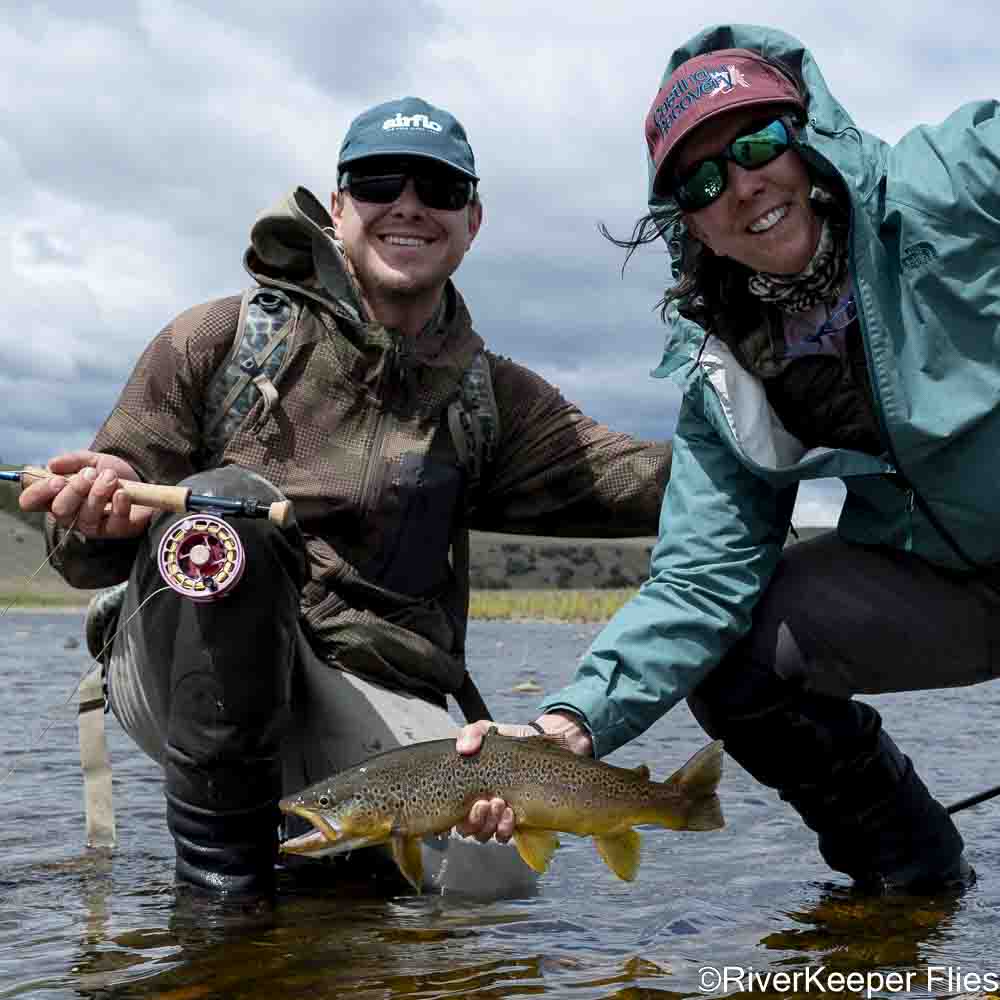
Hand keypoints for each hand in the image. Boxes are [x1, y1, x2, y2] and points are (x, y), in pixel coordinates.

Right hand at [19, 451, 152, 538]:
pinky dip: (119, 505)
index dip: (38, 492)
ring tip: (111, 477)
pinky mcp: (115, 531)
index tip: (56, 479)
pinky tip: (123, 493)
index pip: (31, 501)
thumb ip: (73, 460)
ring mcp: (92, 525)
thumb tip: (51, 464)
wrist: (145, 483)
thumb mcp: (92, 461)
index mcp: (57, 497)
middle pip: (59, 510)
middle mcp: (70, 515)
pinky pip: (113, 522)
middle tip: (90, 475)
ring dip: (99, 493)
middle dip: (75, 489)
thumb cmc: (111, 475)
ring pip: (86, 515)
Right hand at [454, 712, 592, 843]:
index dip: (447, 820)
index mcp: (466, 790)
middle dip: (473, 820)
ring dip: (488, 824)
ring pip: (483, 834)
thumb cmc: (509, 741)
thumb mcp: (487, 730)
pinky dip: (504, 828)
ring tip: (499, 803)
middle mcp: (478, 808)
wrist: (543, 746)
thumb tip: (463, 748)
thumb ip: (471, 733)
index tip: (459, 807)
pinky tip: (511, 812)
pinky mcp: (516, 822)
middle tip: (484, 802)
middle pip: (466, 829)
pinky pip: (504, 835)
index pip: (449, 814)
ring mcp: (496, 817)